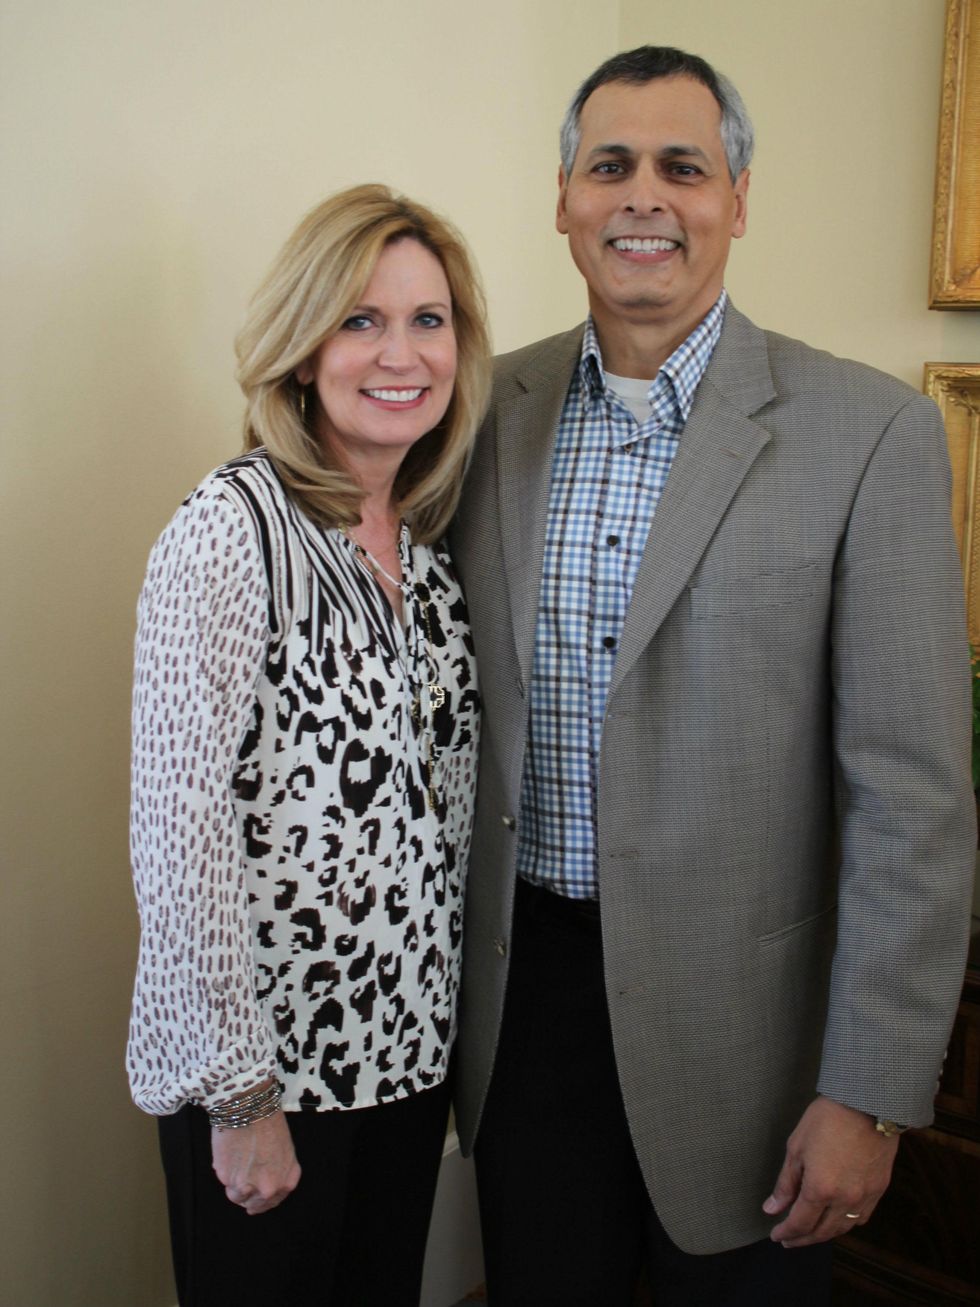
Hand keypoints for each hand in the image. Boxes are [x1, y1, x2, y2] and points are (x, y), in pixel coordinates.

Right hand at [211, 1110, 300, 1215]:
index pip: (273, 1201)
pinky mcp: (226, 1178)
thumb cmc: (270, 1123)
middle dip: (249, 1197)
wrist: (251, 1109)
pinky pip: (225, 1181)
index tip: (257, 1201)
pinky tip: (229, 1156)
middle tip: (243, 1186)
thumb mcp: (285, 1150)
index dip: (264, 1201)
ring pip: (236, 1196)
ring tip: (236, 1165)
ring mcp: (246, 1186)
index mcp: (285, 1181)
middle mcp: (267, 1189)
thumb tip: (263, 1186)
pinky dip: (225, 1172)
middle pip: (254, 1204)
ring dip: (234, 1185)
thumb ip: (278, 1171)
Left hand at [763, 1096, 898, 1246]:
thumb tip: (772, 1208)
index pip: (800, 1223)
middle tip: (789, 1240)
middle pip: (821, 1232)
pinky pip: (860, 1218)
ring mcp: (865, 1197)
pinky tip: (836, 1220)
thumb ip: (785, 1183)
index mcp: (820, 1189)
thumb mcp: (797, 1147)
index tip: (776, 1235)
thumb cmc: (828, 1119)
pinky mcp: (879, 1190)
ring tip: (809, 1233)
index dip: (786, 1232)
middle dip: (802, 1239)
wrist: (867, 1103)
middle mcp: (844, 1200)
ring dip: (823, 1235)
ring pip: (842, 1229)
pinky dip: (845, 1225)